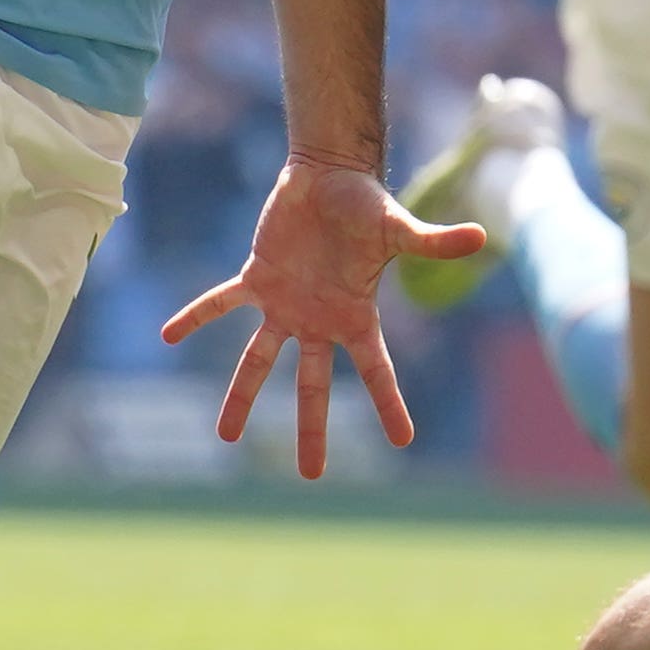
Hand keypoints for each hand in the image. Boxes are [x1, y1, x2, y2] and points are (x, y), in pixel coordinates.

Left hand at [159, 155, 481, 478]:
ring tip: (227, 436)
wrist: (329, 174)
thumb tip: (481, 234)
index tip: (404, 440)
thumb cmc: (367, 201)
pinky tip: (168, 334)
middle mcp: (319, 320)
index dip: (389, 405)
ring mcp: (286, 303)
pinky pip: (222, 301)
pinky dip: (196, 316)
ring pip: (260, 359)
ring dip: (243, 396)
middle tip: (311, 475)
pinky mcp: (257, 277)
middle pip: (313, 386)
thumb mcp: (399, 227)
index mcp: (355, 316)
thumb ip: (433, 241)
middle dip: (311, 431)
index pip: (376, 370)